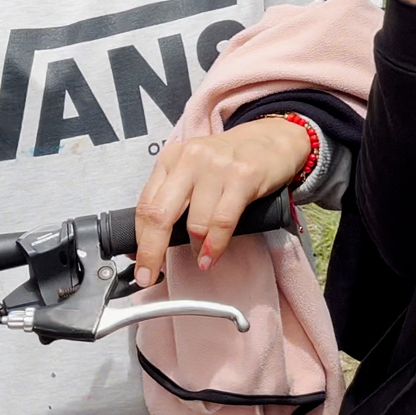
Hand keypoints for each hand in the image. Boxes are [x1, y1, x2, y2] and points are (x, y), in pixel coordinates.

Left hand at [131, 117, 311, 286]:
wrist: (276, 139)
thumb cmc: (234, 160)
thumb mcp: (197, 170)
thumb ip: (176, 197)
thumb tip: (154, 240)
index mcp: (172, 159)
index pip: (145, 205)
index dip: (140, 240)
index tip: (140, 264)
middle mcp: (191, 159)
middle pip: (160, 215)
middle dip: (152, 252)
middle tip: (150, 275)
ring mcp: (217, 167)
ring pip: (195, 222)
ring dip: (196, 249)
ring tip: (202, 257)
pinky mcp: (243, 176)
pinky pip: (222, 221)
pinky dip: (215, 246)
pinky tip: (211, 257)